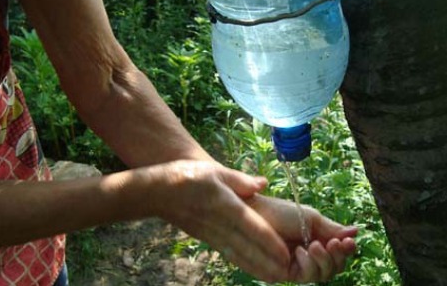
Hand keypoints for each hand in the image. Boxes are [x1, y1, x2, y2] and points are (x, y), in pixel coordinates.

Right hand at [144, 161, 291, 281]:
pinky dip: (245, 264)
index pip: (251, 226)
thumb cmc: (187, 176)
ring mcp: (213, 235)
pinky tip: (255, 271)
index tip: (285, 252)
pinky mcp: (208, 239)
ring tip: (277, 277)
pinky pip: (230, 255)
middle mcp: (220, 224)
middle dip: (269, 262)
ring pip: (239, 255)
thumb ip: (240, 180)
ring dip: (259, 268)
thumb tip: (263, 183)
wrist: (157, 193)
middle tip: (290, 272)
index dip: (268, 241)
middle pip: (248, 247)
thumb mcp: (215, 171)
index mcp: (225, 205)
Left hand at [247, 194, 357, 282]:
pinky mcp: (286, 273)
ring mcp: (299, 264)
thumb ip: (332, 229)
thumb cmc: (281, 212)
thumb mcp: (311, 218)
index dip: (346, 249)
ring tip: (314, 245)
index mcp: (318, 238)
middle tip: (335, 244)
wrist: (255, 214)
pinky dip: (309, 265)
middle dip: (338, 257)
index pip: (339, 251)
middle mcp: (310, 254)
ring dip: (324, 261)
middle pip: (335, 267)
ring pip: (324, 275)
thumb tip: (356, 232)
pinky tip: (301, 251)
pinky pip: (307, 277)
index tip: (348, 241)